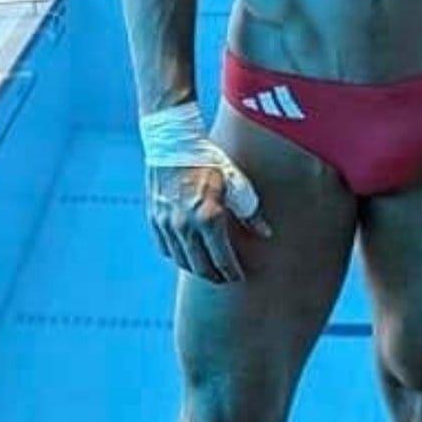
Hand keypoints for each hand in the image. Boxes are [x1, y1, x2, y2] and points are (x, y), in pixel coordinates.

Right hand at [146, 163, 272, 283]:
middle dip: (216, 276)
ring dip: (197, 269)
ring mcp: (168, 225)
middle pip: (201, 267)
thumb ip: (250, 211)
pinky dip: (179, 256)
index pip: (222, 259)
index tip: (239, 277)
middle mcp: (186, 225)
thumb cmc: (209, 161)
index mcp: (209, 217)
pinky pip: (166, 250)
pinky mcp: (155, 220)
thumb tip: (266, 234)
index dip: (232, 272)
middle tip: (225, 277)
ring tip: (210, 268)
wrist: (173, 144)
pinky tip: (189, 254)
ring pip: (183, 261)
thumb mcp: (235, 182)